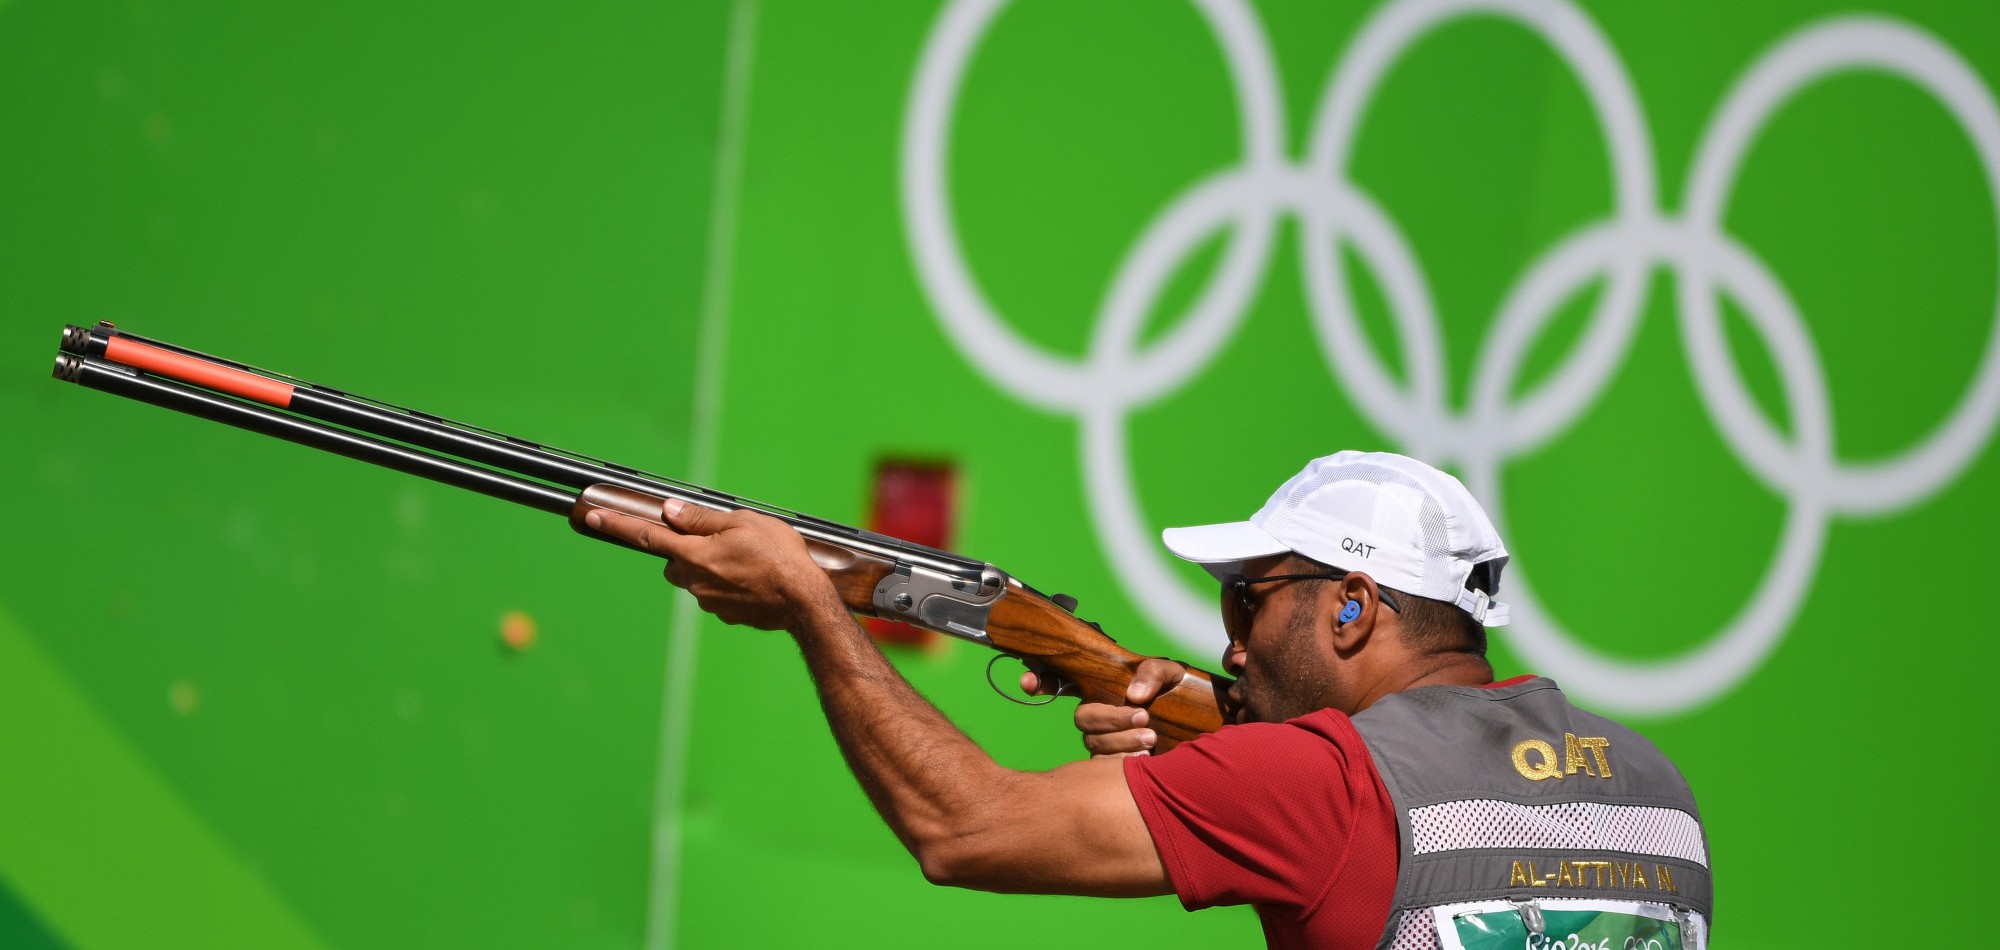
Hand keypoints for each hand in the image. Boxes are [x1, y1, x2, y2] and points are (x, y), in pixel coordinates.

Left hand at [583, 500, 831, 630]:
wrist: (804, 603)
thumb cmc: (780, 556)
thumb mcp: (745, 523)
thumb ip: (703, 519)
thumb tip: (670, 513)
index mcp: (695, 554)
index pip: (646, 536)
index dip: (616, 524)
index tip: (592, 516)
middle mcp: (695, 581)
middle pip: (674, 562)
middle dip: (686, 551)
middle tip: (721, 542)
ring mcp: (709, 602)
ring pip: (697, 578)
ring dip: (712, 568)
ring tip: (749, 561)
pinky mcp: (726, 615)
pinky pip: (718, 594)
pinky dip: (730, 585)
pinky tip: (755, 579)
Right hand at [1021, 657, 1187, 756]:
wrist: (1198, 725)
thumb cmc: (1177, 692)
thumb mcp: (1169, 673)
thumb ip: (1152, 673)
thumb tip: (1134, 694)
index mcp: (1100, 684)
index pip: (1060, 680)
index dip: (1040, 681)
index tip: (1029, 683)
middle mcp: (1096, 712)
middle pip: (1082, 717)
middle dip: (1109, 718)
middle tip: (1141, 716)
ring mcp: (1103, 738)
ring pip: (1094, 743)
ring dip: (1122, 740)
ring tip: (1151, 737)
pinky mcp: (1112, 761)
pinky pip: (1104, 765)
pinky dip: (1123, 761)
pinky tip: (1145, 757)